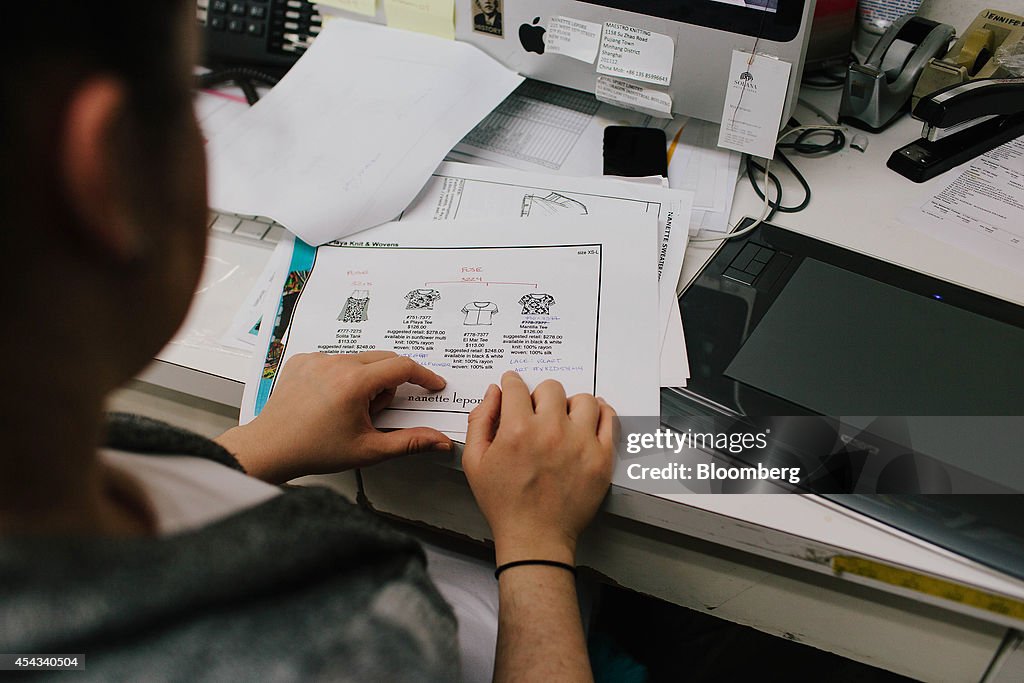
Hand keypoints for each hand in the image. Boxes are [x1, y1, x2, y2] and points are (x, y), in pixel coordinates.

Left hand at [216, 351, 452, 483]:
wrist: (271, 447)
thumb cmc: (315, 450)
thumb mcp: (368, 449)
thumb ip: (409, 442)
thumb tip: (439, 441)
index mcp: (355, 382)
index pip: (403, 367)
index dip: (424, 376)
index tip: (433, 385)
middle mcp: (336, 363)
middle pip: (383, 360)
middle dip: (389, 384)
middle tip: (373, 414)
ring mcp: (317, 358)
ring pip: (359, 361)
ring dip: (364, 381)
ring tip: (346, 411)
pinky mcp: (302, 359)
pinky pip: (335, 361)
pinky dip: (340, 377)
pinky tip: (328, 402)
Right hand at [462, 372, 615, 565]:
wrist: (535, 537)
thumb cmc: (505, 504)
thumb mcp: (475, 461)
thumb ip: (480, 420)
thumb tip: (494, 393)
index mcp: (518, 430)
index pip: (517, 386)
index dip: (512, 384)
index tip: (514, 388)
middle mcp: (551, 431)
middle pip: (551, 388)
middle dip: (539, 396)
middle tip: (537, 411)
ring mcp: (581, 443)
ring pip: (583, 399)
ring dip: (570, 405)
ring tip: (564, 420)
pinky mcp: (601, 457)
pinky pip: (609, 419)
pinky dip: (601, 414)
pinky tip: (589, 421)